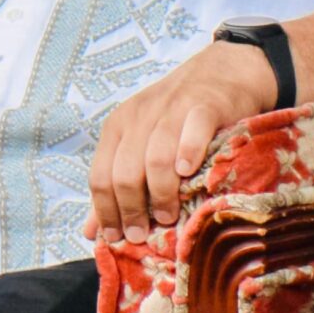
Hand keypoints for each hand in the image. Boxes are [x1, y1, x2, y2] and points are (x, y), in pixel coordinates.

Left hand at [83, 37, 276, 242]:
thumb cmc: (177, 117)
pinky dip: (187, 153)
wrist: (221, 73)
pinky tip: (188, 173)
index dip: (105, 211)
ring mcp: (171, 110)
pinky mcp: (204, 106)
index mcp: (118, 127)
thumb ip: (115, 187)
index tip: (118, 239)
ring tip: (168, 217)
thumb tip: (91, 232)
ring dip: (160, 192)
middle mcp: (139, 117)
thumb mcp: (140, 145)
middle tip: (143, 234)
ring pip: (155, 157)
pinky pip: (191, 131)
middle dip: (131, 209)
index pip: (100, 175)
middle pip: (124, 171)